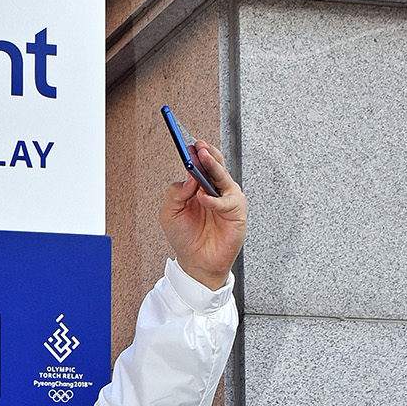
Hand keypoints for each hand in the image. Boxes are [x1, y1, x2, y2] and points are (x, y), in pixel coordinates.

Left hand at [159, 138, 246, 290]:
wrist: (196, 263)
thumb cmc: (185, 237)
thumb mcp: (170, 214)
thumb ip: (175, 194)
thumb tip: (187, 177)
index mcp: (200, 186)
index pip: (200, 164)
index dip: (196, 153)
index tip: (188, 143)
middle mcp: (216, 189)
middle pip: (215, 165)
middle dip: (208, 153)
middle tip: (199, 145)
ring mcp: (227, 199)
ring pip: (224, 177)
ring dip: (214, 167)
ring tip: (203, 158)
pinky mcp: (236, 212)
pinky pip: (226, 202)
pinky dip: (214, 199)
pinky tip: (202, 197)